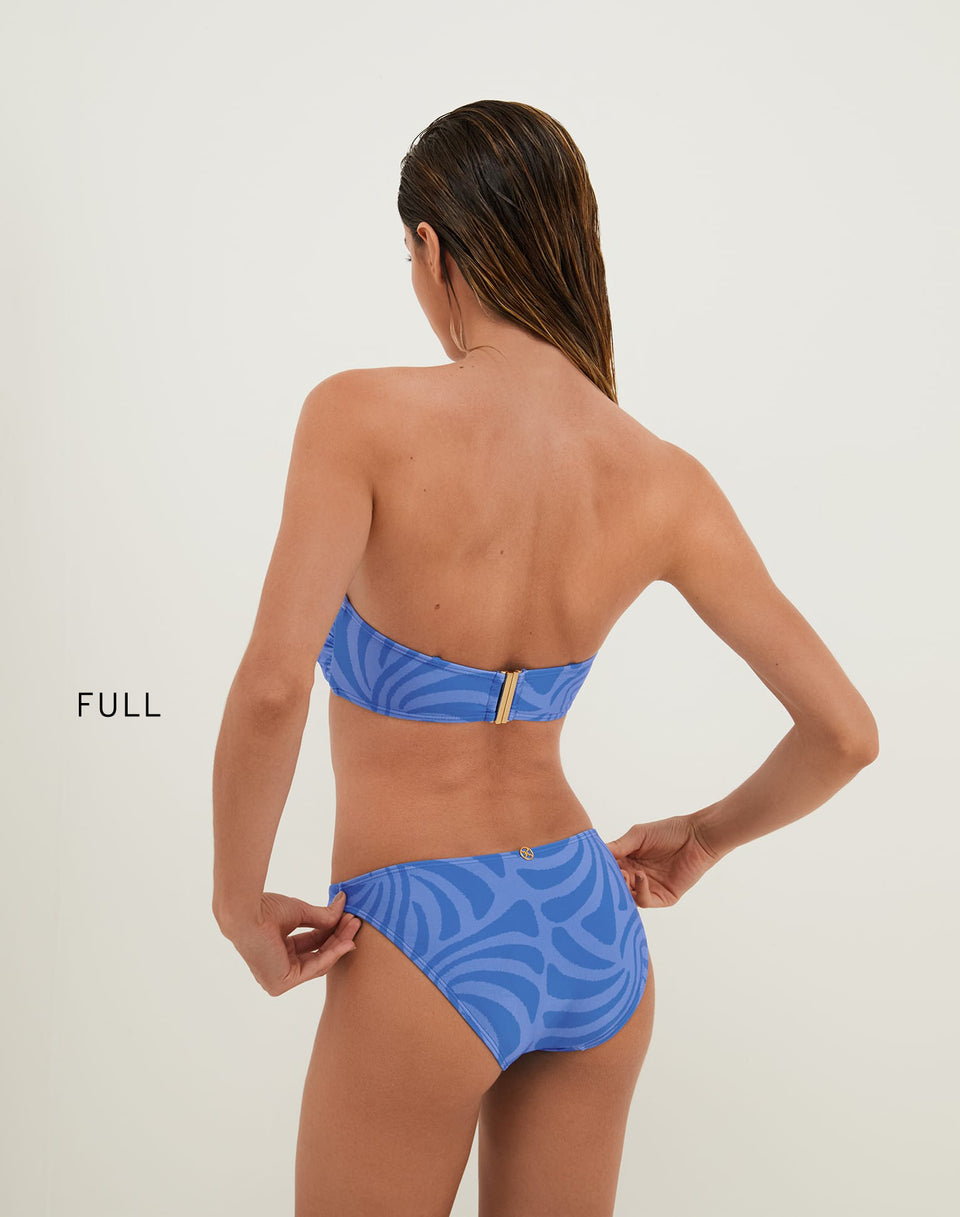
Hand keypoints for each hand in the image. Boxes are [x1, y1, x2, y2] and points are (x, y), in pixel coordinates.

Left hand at [221, 890, 360, 995]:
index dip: (331, 930)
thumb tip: (342, 903)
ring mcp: (278, 977)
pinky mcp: (280, 984)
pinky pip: (313, 969)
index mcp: (278, 949)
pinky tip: (346, 942)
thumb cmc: (265, 910)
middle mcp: (277, 965)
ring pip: (317, 962)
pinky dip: (331, 955)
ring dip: (338, 944)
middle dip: (338, 937)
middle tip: (355, 921)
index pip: (310, 943)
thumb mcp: (299, 912)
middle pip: (316, 953)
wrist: (247, 914)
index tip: (347, 917)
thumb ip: (321, 915)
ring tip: (354, 926)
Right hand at [606, 814, 723, 907]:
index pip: (608, 871)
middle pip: (616, 887)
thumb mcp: (638, 835)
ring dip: (623, 888)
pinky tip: (640, 876)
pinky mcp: (663, 898)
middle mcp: (636, 877)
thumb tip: (596, 853)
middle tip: (606, 873)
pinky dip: (640, 891)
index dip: (600, 869)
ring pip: (628, 898)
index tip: (592, 865)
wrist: (697, 837)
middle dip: (609, 881)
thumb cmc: (669, 831)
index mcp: (628, 862)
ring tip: (624, 874)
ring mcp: (649, 888)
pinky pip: (646, 901)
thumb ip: (618, 846)